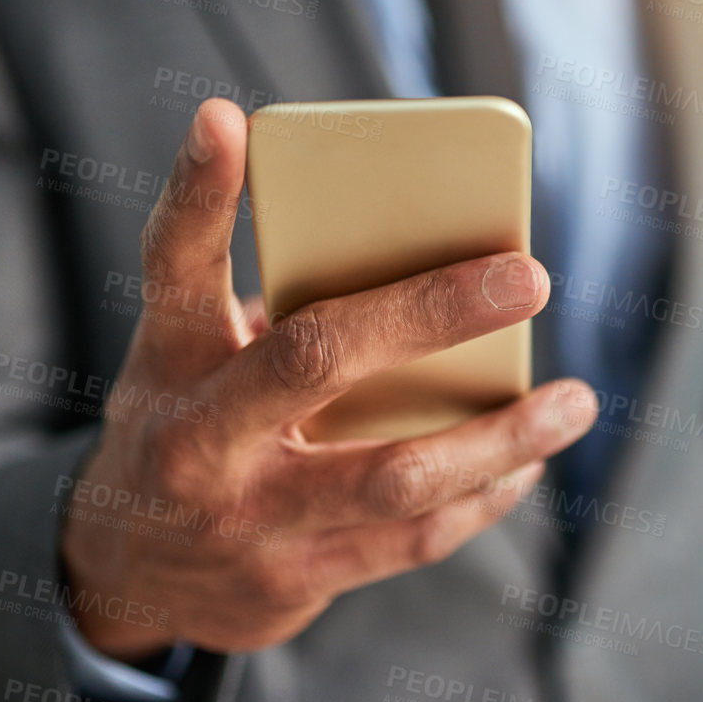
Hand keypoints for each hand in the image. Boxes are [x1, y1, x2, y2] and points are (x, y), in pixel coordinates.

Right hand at [60, 99, 596, 659]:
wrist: (125, 573)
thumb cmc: (193, 425)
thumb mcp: (193, 361)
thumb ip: (278, 311)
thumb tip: (426, 259)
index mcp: (170, 358)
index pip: (174, 261)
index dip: (198, 191)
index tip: (226, 120)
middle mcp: (197, 436)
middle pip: (314, 358)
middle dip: (430, 313)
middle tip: (529, 275)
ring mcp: (245, 518)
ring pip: (394, 474)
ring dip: (499, 438)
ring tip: (577, 402)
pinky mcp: (293, 581)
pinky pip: (410, 539)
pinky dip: (483, 495)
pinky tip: (528, 463)